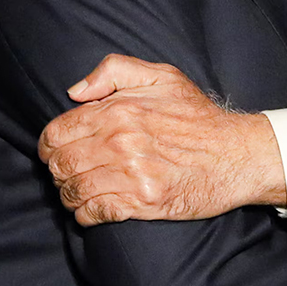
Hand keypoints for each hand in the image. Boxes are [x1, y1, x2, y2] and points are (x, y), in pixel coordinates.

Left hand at [38, 54, 286, 226]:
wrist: (236, 154)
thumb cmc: (198, 116)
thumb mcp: (162, 76)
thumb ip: (114, 71)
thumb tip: (75, 92)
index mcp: (117, 112)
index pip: (56, 133)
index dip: (49, 145)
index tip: (57, 151)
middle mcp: (119, 143)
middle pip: (60, 165)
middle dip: (58, 171)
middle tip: (69, 173)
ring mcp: (130, 175)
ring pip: (73, 192)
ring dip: (70, 195)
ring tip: (80, 192)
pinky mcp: (141, 203)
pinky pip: (94, 214)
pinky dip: (86, 214)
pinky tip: (93, 209)